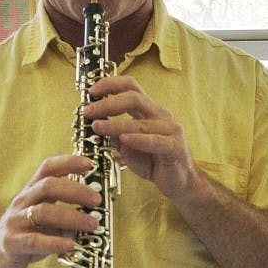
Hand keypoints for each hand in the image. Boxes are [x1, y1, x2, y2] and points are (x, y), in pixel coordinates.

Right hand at [0, 154, 101, 267]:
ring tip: (92, 224)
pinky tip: (71, 245)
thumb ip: (64, 217)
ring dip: (72, 217)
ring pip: (44, 212)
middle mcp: (21, 203)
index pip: (47, 168)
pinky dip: (56, 242)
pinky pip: (35, 240)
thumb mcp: (43, 222)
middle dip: (76, 190)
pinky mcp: (11, 243)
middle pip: (48, 186)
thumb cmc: (23, 237)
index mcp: (30, 193)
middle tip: (97, 200)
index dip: (68, 162)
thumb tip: (90, 217)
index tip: (88, 163)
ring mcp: (15, 222)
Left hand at [83, 75, 196, 202]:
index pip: (130, 87)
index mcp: (149, 110)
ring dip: (115, 124)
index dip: (110, 84)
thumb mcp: (128, 147)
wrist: (179, 183)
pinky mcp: (174, 147)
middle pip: (133, 97)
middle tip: (88, 111)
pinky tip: (124, 140)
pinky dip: (138, 140)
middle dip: (107, 102)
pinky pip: (155, 141)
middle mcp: (160, 115)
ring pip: (139, 122)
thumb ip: (114, 134)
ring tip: (97, 127)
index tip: (91, 91)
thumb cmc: (155, 163)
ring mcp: (170, 129)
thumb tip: (95, 122)